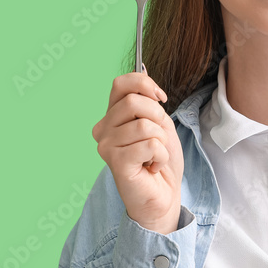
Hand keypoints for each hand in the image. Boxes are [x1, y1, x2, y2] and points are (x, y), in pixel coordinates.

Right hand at [91, 71, 182, 234]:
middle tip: (160, 137)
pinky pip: (149, 144)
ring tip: (154, 156)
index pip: (121, 83)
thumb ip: (148, 101)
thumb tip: (143, 73)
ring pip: (144, 125)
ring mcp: (106, 146)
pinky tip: (152, 167)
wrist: (164, 195)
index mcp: (111, 116)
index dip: (145, 85)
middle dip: (158, 117)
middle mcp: (103, 130)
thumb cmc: (160, 160)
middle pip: (134, 102)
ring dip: (161, 142)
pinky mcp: (116, 162)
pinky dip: (160, 156)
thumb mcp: (159, 123)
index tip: (161, 99)